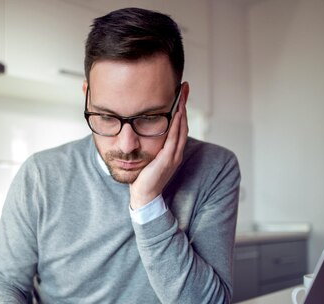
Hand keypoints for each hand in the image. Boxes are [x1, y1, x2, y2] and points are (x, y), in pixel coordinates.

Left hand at [129, 92, 188, 208]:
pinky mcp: (167, 160)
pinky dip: (176, 125)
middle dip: (184, 104)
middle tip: (184, 87)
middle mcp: (176, 152)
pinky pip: (174, 139)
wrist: (144, 196)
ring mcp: (173, 156)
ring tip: (181, 95)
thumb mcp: (147, 157)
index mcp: (172, 151)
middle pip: (183, 123)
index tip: (179, 93)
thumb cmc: (143, 178)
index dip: (181, 109)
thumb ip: (148, 145)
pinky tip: (176, 113)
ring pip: (181, 129)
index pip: (179, 126)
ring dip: (182, 111)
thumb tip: (139, 130)